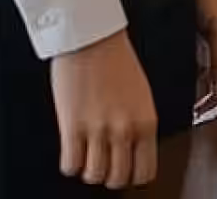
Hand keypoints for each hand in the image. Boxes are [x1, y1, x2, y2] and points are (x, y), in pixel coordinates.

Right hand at [50, 27, 157, 188]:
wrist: (92, 37)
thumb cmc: (116, 58)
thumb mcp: (141, 92)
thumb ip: (138, 121)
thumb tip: (133, 147)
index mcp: (146, 120)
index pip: (145, 171)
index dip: (133, 176)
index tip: (126, 172)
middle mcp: (124, 128)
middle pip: (117, 179)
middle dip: (109, 175)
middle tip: (104, 163)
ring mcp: (98, 129)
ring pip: (94, 176)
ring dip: (88, 170)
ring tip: (87, 155)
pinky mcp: (72, 126)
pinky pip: (70, 165)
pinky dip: (70, 163)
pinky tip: (72, 149)